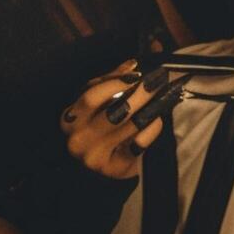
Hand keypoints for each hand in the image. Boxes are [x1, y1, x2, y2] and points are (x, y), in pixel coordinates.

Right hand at [62, 59, 170, 178]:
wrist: (98, 170)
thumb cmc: (97, 129)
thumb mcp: (95, 104)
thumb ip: (110, 81)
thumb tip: (132, 64)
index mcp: (70, 119)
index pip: (90, 97)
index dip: (115, 83)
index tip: (137, 74)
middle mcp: (79, 139)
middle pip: (113, 112)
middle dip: (140, 94)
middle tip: (158, 80)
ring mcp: (96, 157)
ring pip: (129, 126)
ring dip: (150, 108)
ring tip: (163, 95)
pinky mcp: (115, 169)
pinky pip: (139, 143)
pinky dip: (152, 128)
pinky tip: (157, 118)